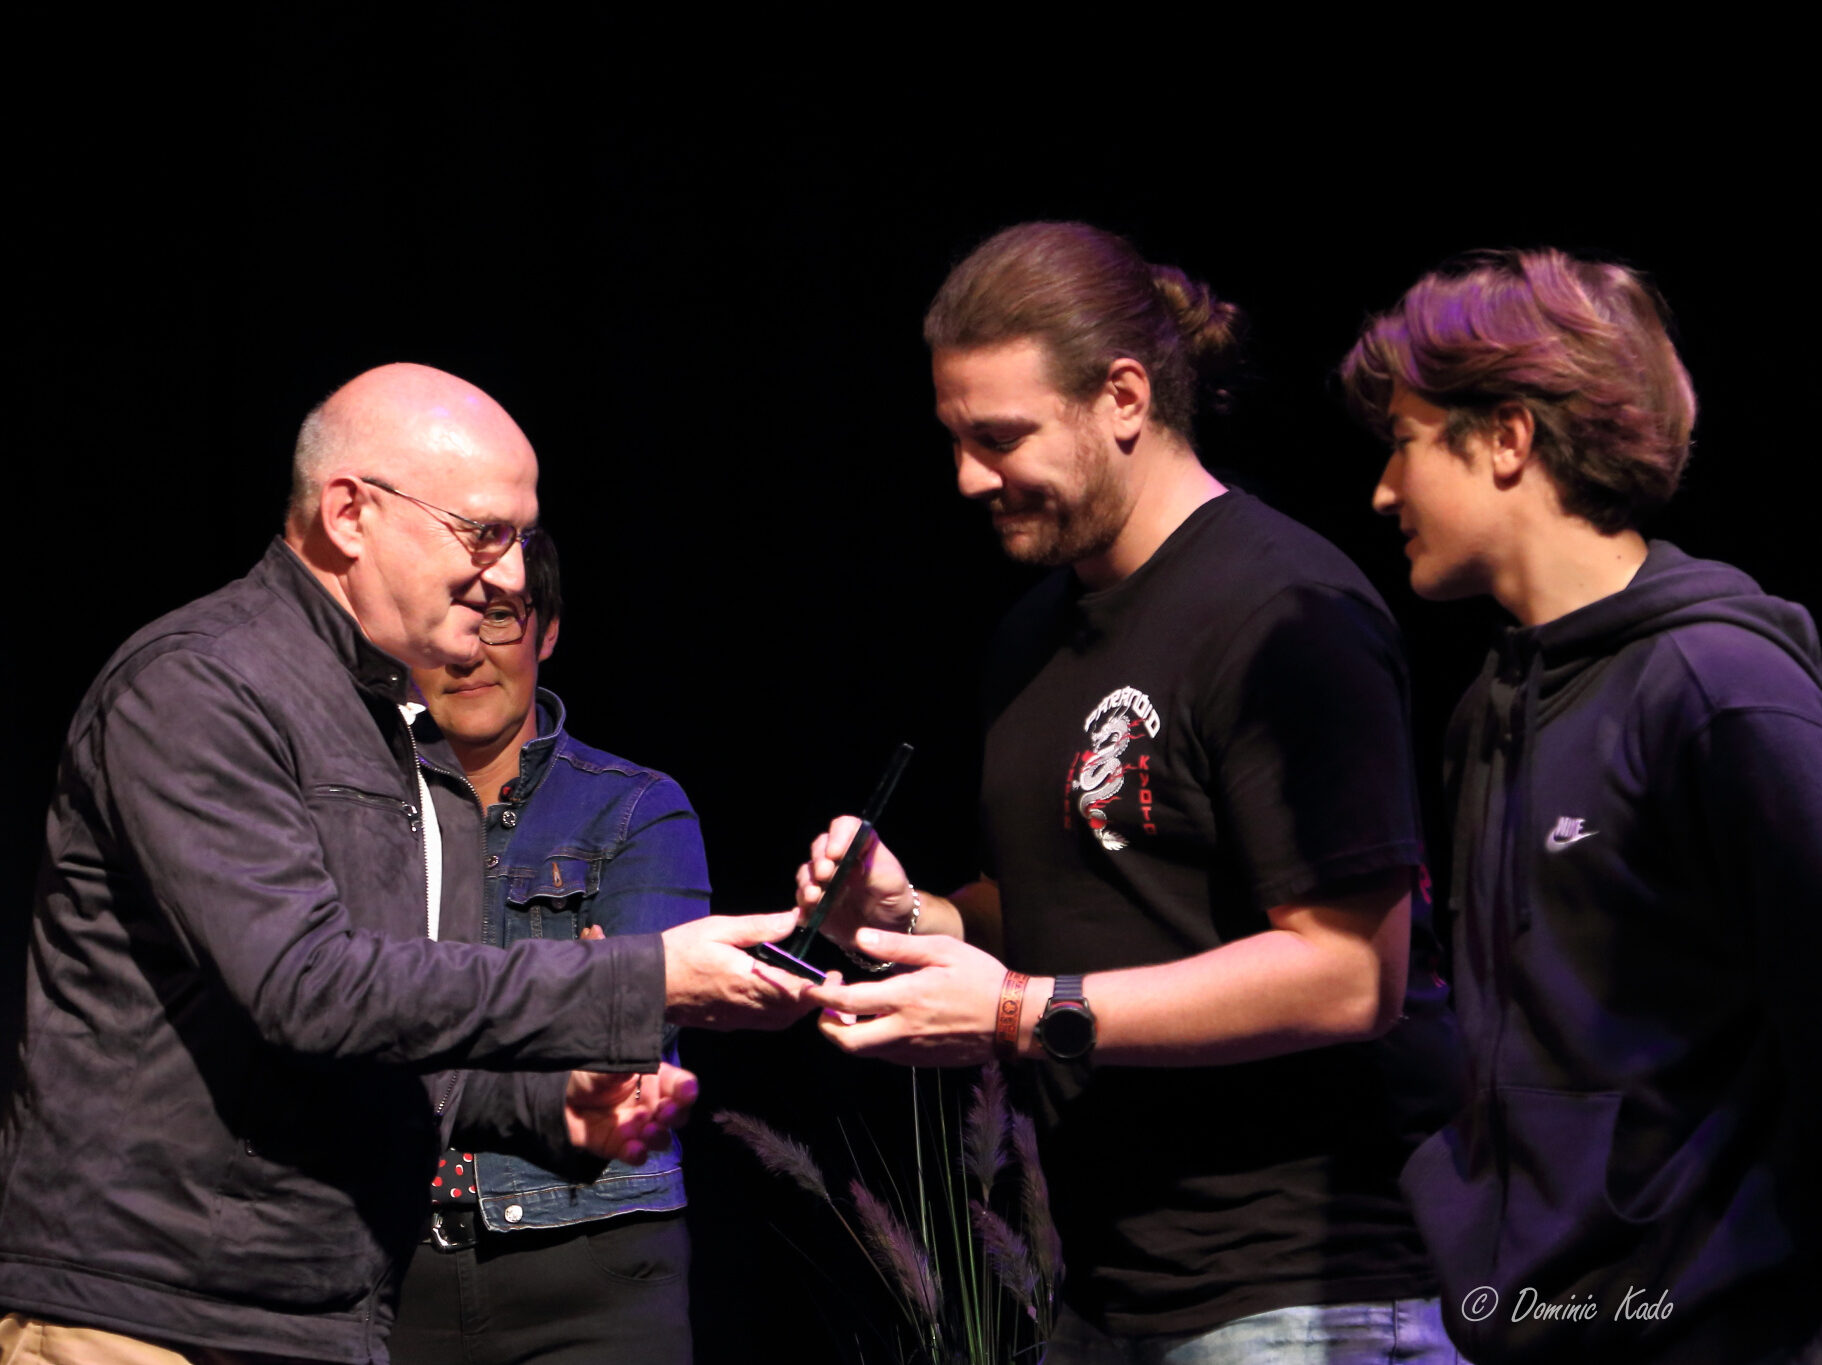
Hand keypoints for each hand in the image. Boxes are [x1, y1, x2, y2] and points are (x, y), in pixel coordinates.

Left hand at [564, 1059, 698, 1162]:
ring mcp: (635, 1127)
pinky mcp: (619, 1146)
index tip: (686, 1093)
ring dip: (659, 1136)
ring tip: (647, 1131)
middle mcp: (648, 1103)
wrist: (551, 1098)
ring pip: (660, 1136)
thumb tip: (651, 1060)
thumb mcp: (607, 1061)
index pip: (678, 1084)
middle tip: (665, 1114)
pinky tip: (634, 1148)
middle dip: (676, 1115)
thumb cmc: (581, 1073)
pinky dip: (637, 1153)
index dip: (685, 1089)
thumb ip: (631, 1063)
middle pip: (676, 1113)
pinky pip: (635, 1154)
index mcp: (651, 1078)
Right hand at [661, 912, 825, 1029]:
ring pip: (780, 1021)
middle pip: (792, 1012)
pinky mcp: (727, 1024)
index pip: (795, 992)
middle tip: (827, 979)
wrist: (645, 984)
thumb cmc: (680, 950)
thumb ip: (760, 926)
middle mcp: (745, 1007)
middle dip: (813, 999)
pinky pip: (763, 1023)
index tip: (833, 975)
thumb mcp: (719, 928)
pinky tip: (779, 995)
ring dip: (798, 1008)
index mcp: (746, 982)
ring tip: (808, 985)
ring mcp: (736, 1020)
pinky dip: (780, 1013)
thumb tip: (794, 918)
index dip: (819, 988)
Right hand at [795, 816, 915, 948]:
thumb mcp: (893, 883)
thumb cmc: (894, 898)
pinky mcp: (815, 906)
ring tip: (814, 897)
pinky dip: (800, 909)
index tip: (836, 853)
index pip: (845, 828)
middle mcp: (837, 860)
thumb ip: (875, 870)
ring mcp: (824, 882)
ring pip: (806, 874)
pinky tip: (803, 916)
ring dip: (807, 883)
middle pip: (819, 847)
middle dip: (819, 859)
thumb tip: (853, 864)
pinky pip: (801, 904)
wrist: (890, 928)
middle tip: (825, 874)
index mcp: (859, 847)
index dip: (838, 836)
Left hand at [805, 927, 1007, 1066]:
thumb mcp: (942, 949)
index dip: (821, 996)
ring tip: (855, 1009)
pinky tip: (884, 1019)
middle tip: (828, 1006)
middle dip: (826, 1026)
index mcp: (905, 998)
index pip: (848, 1003)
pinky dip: (874, 1040)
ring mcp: (911, 1050)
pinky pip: (886, 1054)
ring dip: (850, 1034)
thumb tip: (859, 938)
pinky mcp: (921, 1061)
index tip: (811, 986)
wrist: (1011, 1019)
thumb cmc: (979, 977)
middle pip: (847, 1042)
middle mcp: (902, 1030)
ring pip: (865, 1051)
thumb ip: (898, 947)